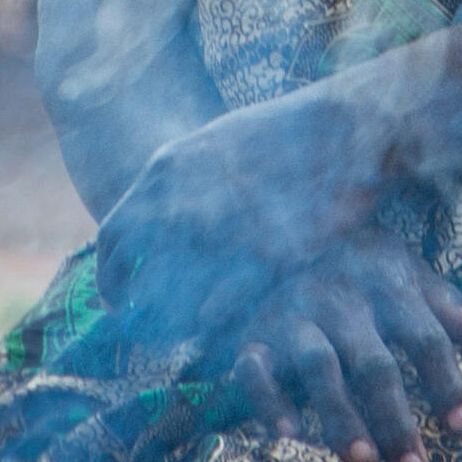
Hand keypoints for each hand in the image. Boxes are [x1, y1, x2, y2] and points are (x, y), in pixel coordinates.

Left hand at [98, 106, 358, 323]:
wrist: (350, 124)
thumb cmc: (295, 128)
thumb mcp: (222, 140)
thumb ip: (190, 175)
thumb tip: (171, 202)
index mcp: (167, 169)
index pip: (114, 232)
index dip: (112, 271)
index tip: (121, 294)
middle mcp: (179, 200)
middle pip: (126, 267)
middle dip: (125, 303)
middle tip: (139, 328)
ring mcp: (217, 228)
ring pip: (166, 293)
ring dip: (166, 320)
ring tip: (176, 336)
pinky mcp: (261, 251)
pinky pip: (216, 305)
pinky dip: (209, 323)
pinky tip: (215, 330)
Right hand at [225, 234, 461, 461]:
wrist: (274, 239)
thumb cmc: (356, 267)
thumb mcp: (402, 270)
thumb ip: (439, 302)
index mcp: (386, 284)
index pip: (425, 337)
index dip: (445, 382)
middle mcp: (341, 300)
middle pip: (374, 365)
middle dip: (396, 421)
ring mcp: (294, 317)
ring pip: (320, 368)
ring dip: (341, 417)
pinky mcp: (252, 336)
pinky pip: (256, 369)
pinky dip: (269, 399)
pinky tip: (288, 435)